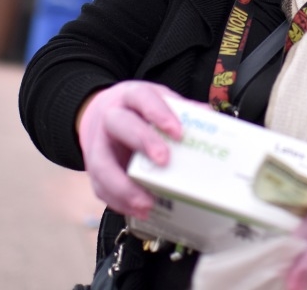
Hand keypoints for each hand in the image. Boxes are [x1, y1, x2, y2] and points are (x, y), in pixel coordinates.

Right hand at [77, 80, 183, 217]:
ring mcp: (99, 144)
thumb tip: (212, 118)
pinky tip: (138, 211)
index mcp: (131, 97)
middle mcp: (111, 117)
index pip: (142, 98)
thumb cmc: (139, 110)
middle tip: (164, 161)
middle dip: (143, 142)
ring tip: (146, 203)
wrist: (101, 115)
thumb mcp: (159, 101)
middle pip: (121, 125)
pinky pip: (100, 187)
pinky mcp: (95, 168)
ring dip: (124, 186)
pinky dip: (118, 202)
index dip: (159, 114)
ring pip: (102, 163)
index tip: (178, 132)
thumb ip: (183, 110)